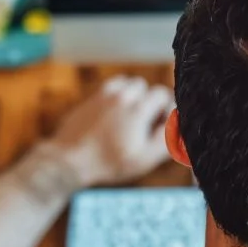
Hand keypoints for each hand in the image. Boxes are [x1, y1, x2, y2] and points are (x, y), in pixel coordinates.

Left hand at [42, 76, 173, 187]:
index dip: (165, 109)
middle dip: (148, 102)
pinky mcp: (92, 98)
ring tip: (129, 117)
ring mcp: (104, 95)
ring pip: (128, 84)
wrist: (69, 160)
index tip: (159, 126)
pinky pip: (112, 87)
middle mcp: (122, 96)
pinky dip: (118, 94)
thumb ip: (166, 139)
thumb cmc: (108, 162)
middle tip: (144, 124)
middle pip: (145, 87)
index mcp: (138, 110)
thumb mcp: (143, 159)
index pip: (162, 94)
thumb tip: (178, 123)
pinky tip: (115, 112)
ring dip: (133, 96)